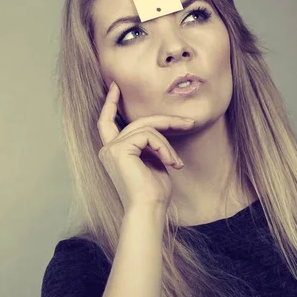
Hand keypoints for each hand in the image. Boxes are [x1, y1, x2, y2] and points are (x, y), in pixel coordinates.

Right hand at [97, 81, 193, 212]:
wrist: (148, 209)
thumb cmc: (153, 193)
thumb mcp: (154, 162)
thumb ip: (151, 145)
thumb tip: (159, 132)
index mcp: (113, 152)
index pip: (106, 122)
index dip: (110, 103)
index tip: (115, 86)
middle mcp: (107, 149)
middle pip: (137, 122)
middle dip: (165, 120)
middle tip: (189, 122)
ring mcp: (112, 148)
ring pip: (146, 128)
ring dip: (167, 144)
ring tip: (176, 163)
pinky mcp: (120, 150)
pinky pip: (148, 135)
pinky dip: (163, 148)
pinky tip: (171, 164)